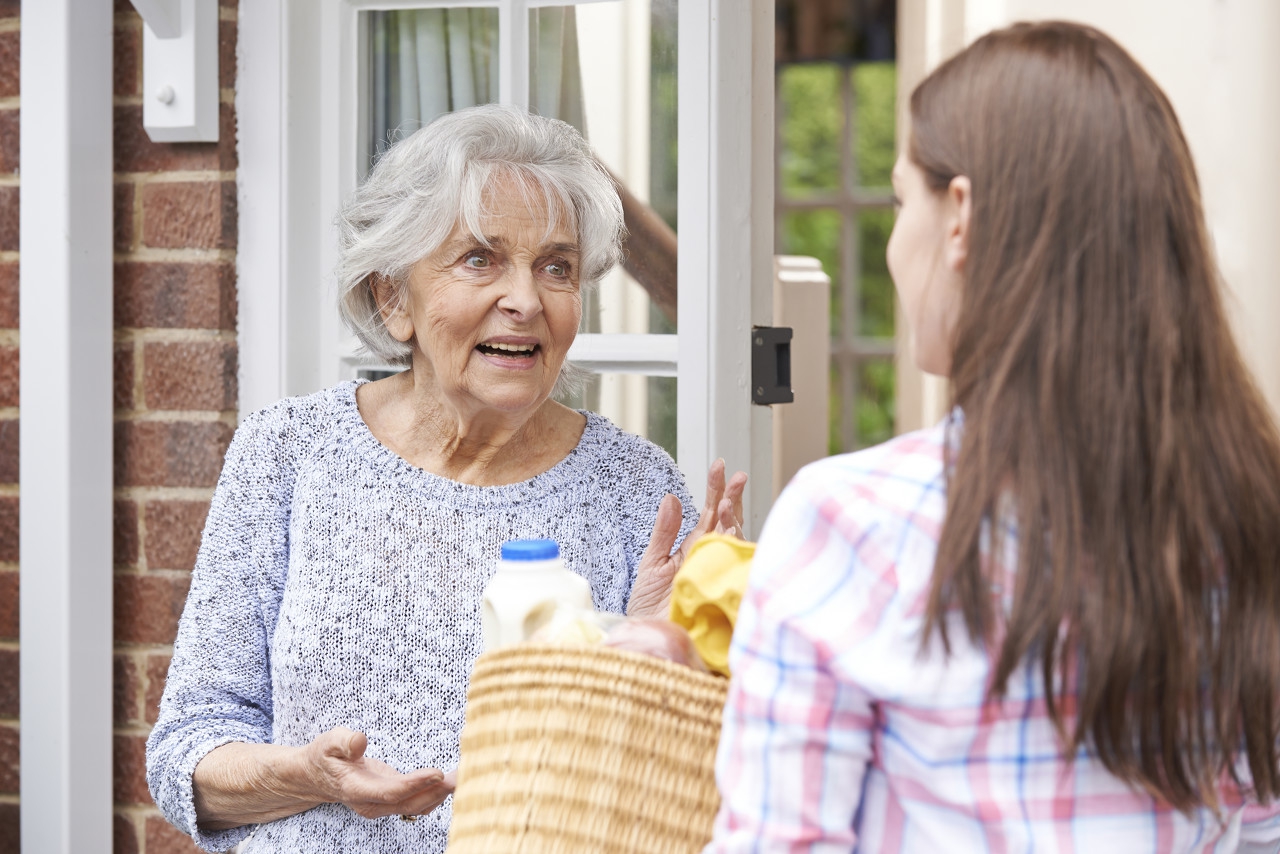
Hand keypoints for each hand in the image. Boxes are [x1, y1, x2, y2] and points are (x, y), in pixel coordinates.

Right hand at [304, 727, 454, 819]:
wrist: (316, 776)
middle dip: (437, 791)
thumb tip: (360, 741)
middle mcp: (371, 803)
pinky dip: (435, 793)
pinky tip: (452, 782)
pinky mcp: (391, 799)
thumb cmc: (324, 757)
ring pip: (416, 806)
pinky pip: (416, 801)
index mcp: (356, 789)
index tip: (438, 772)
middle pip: (410, 803)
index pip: (391, 791)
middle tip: (462, 776)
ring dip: (440, 793)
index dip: (416, 784)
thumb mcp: (328, 742)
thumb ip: (343, 742)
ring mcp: (382, 804)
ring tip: (464, 776)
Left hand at [629, 458, 747, 616]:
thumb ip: (663, 531)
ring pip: (734, 540)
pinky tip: (730, 533)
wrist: (648, 637)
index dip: (716, 488)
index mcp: (695, 546)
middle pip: (728, 521)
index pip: (710, 512)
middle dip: (733, 497)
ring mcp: (719, 572)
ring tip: (725, 504)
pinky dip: (734, 548)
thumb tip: (672, 496)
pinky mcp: (722, 590)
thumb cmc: (650, 607)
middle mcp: (712, 556)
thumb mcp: (652, 563)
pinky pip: (735, 566)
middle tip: (736, 476)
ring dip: (732, 521)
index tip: (719, 465)